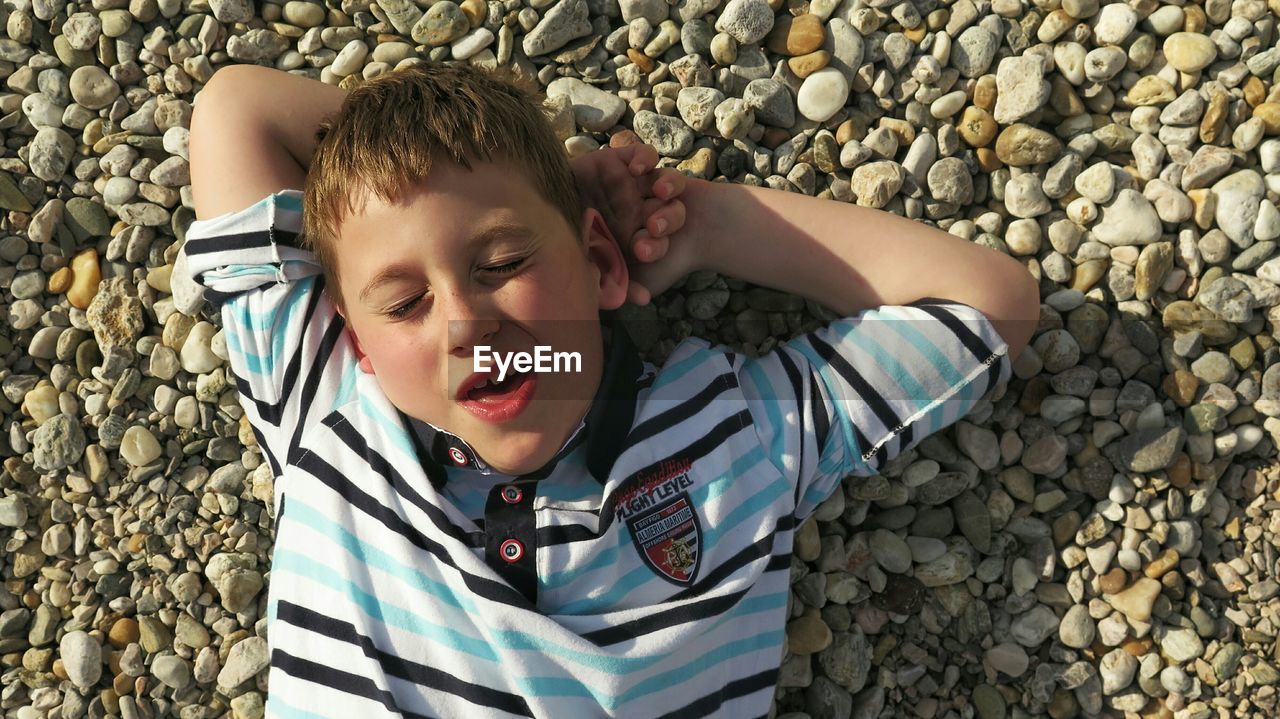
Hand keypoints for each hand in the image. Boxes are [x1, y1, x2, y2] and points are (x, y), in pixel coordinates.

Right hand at [569, 132, 688, 303]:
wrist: (531, 211)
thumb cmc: (557, 244)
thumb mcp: (582, 268)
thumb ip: (611, 285)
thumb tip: (644, 298)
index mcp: (635, 238)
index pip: (660, 241)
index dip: (658, 246)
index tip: (644, 252)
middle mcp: (637, 211)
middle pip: (669, 213)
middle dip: (668, 221)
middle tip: (653, 227)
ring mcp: (630, 184)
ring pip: (664, 183)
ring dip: (668, 188)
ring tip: (661, 194)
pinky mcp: (619, 159)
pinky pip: (643, 155)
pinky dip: (646, 159)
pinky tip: (638, 170)